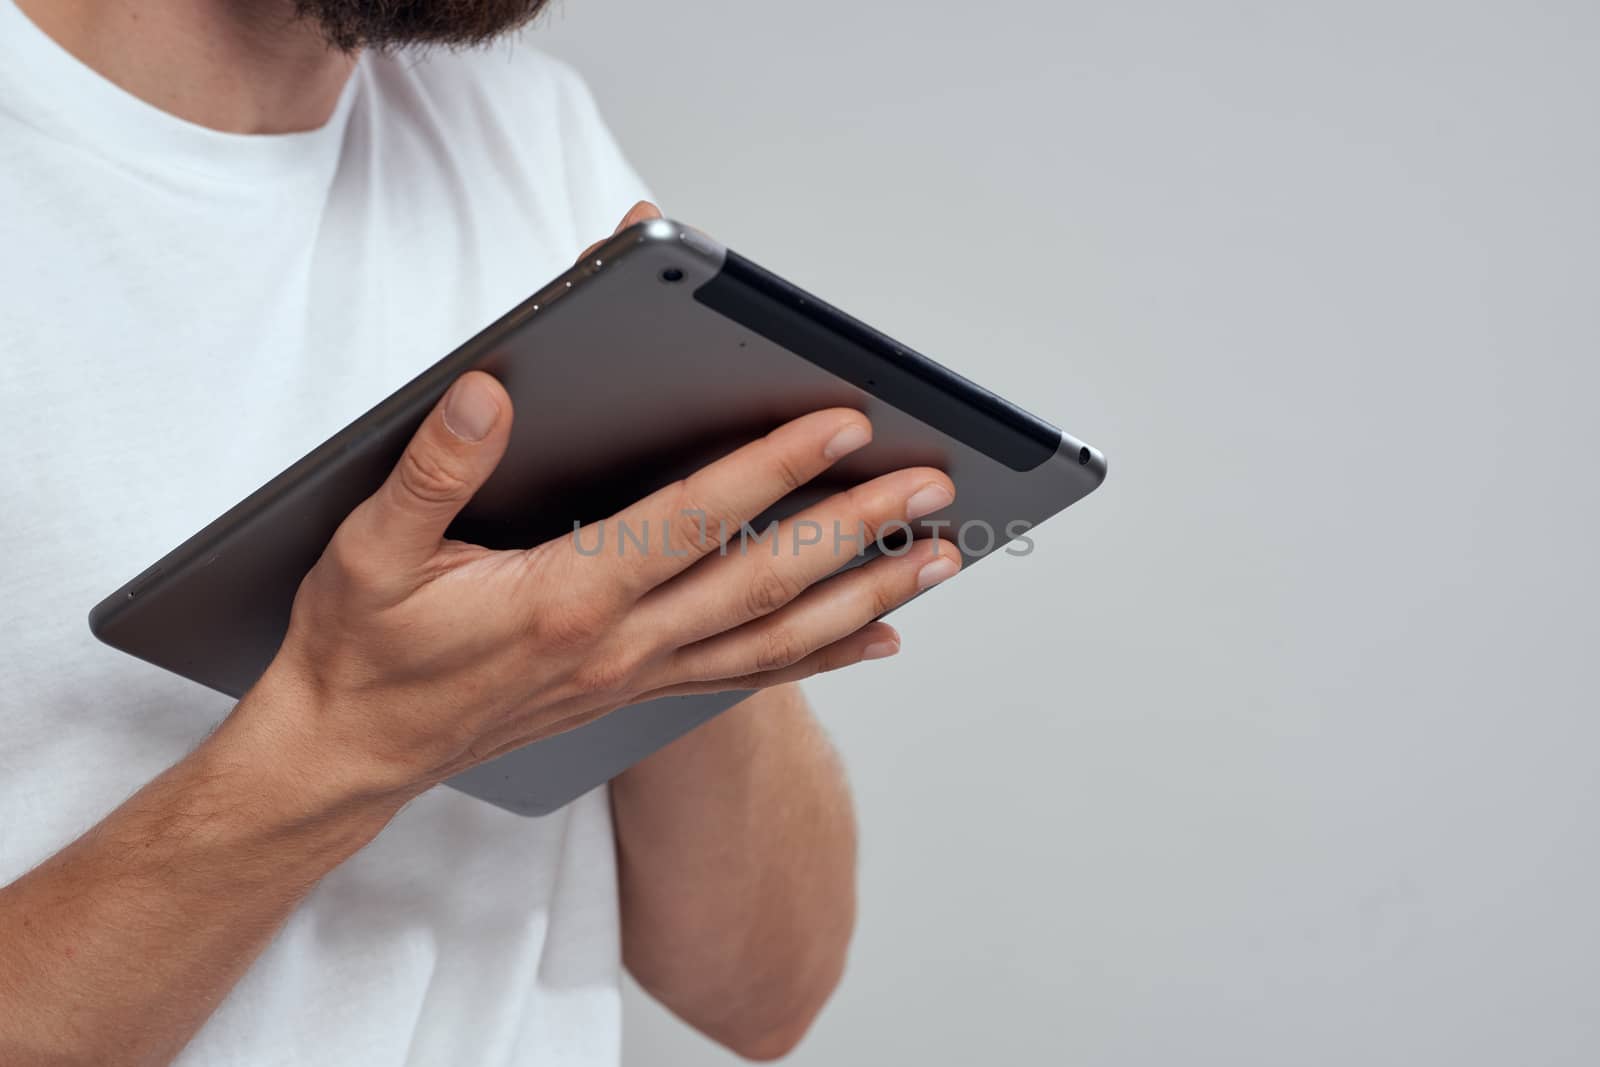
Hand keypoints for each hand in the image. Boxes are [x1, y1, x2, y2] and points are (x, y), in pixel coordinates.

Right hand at [245, 207, 960, 800]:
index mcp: (565, 597)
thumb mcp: (369, 550)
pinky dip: (823, 654)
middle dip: (858, 528)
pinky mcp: (638, 690)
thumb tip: (490, 394)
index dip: (771, 466)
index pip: (692, 519)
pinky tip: (879, 633)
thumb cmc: (361, 650)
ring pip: (777, 635)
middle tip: (935, 486)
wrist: (350, 755)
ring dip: (865, 592)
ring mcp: (637, 675)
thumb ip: (433, 469)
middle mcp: (620, 644)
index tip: (843, 423)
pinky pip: (750, 674)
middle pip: (764, 579)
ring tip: (941, 556)